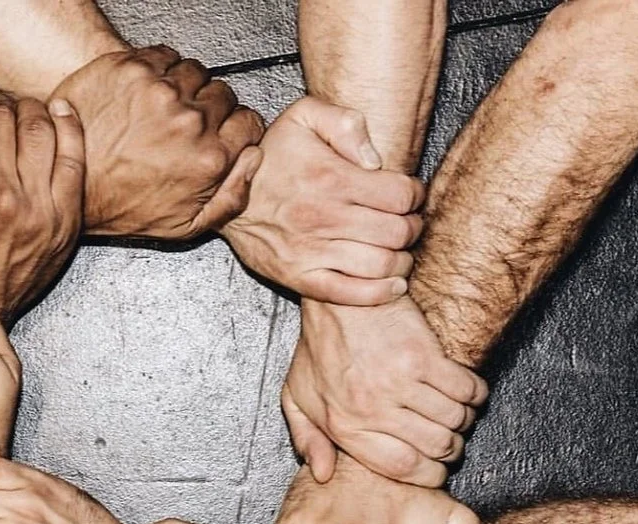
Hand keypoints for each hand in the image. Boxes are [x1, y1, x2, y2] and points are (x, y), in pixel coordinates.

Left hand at [52, 45, 263, 238]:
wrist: (69, 185)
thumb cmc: (121, 208)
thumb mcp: (185, 226)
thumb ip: (232, 196)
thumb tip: (255, 158)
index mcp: (208, 159)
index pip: (249, 122)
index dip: (236, 128)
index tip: (223, 131)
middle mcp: (189, 122)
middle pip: (224, 95)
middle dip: (211, 109)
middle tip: (186, 125)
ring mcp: (159, 92)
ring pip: (196, 72)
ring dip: (186, 87)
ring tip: (165, 109)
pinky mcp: (131, 69)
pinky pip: (165, 56)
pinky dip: (161, 69)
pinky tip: (147, 93)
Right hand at [220, 97, 425, 303]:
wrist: (223, 192)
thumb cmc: (269, 156)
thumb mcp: (304, 117)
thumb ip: (345, 123)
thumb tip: (375, 159)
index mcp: (331, 178)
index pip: (400, 195)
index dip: (415, 194)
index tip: (410, 195)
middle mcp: (324, 217)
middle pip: (397, 232)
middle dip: (413, 227)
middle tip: (409, 223)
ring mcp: (311, 251)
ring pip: (380, 264)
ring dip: (402, 260)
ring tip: (400, 251)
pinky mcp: (298, 276)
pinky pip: (349, 293)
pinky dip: (379, 293)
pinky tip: (393, 284)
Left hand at [284, 296, 487, 485]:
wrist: (338, 298)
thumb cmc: (318, 346)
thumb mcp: (297, 394)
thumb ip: (307, 437)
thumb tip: (324, 474)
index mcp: (343, 424)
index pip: (401, 468)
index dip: (428, 475)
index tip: (435, 468)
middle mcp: (372, 408)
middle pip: (436, 447)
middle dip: (450, 448)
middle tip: (449, 437)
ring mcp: (399, 382)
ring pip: (455, 419)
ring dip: (463, 419)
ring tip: (455, 411)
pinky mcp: (422, 356)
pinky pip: (466, 389)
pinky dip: (474, 393)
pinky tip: (464, 389)